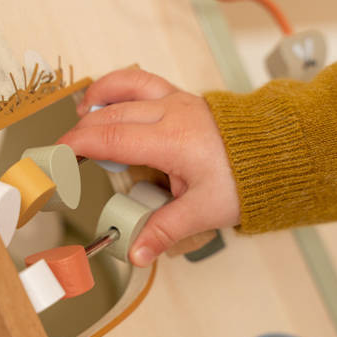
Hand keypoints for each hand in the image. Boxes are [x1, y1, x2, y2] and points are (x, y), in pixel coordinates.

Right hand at [57, 67, 239, 266]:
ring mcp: (176, 100)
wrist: (279, 151)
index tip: (57, 156)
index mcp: (172, 140)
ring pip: (125, 89)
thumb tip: (136, 254)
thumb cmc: (245, 177)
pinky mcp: (181, 97)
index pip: (112, 138)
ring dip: (98, 101)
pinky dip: (118, 87)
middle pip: (112, 115)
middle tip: (61, 152)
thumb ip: (164, 230)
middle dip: (80, 132)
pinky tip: (107, 99)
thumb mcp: (204, 211)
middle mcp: (170, 113)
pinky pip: (142, 82)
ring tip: (80, 117)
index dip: (79, 146)